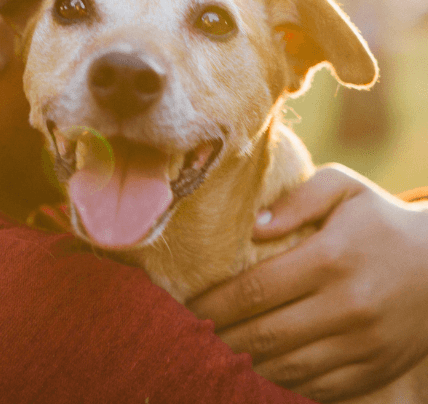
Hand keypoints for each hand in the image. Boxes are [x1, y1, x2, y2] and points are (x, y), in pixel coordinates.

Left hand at [187, 164, 427, 401]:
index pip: (256, 289)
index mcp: (332, 258)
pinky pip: (318, 385)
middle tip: (199, 327)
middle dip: (223, 334)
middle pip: (265, 333)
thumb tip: (255, 225)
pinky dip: (284, 377)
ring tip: (226, 343)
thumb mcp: (345, 188)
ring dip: (248, 358)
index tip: (190, 304)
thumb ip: (299, 199)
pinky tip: (265, 360)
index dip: (215, 301)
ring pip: (287, 365)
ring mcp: (363, 344)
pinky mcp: (374, 369)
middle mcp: (347, 306)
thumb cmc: (381, 219)